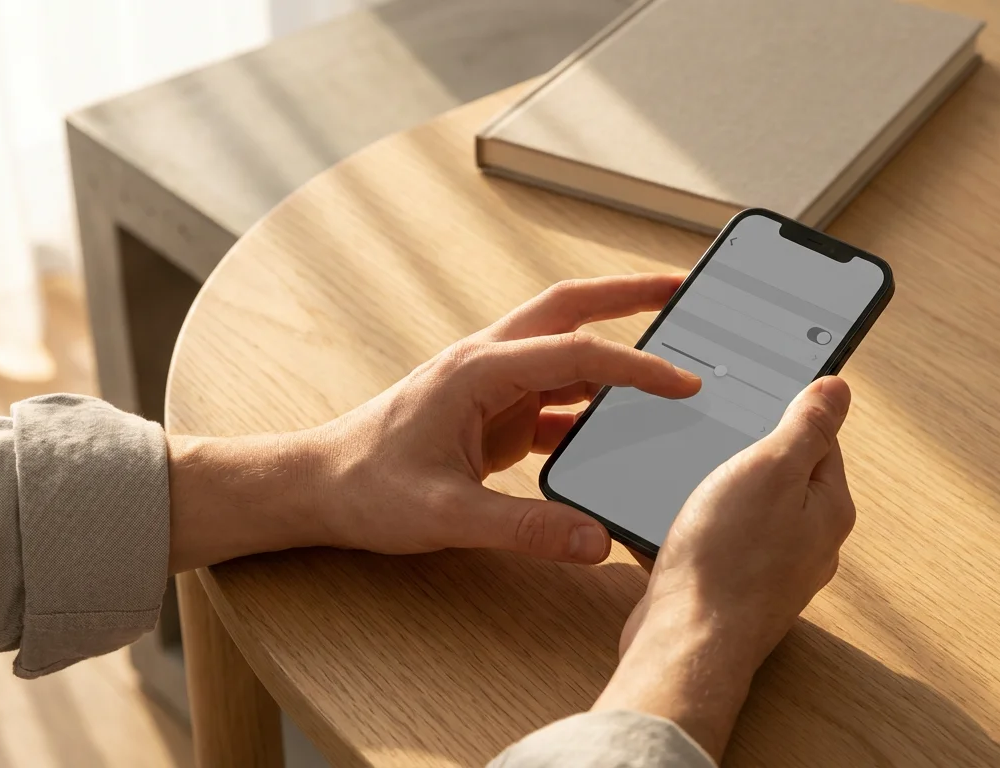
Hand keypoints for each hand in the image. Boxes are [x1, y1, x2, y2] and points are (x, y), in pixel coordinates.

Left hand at [166, 275, 700, 571]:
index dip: (638, 366)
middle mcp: (488, 362)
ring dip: (613, 349)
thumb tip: (595, 539)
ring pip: (565, 352)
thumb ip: (524, 528)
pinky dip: (591, 404)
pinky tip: (618, 427)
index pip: (577, 353)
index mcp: (480, 369)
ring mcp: (489, 386)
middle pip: (570, 310)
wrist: (314, 488)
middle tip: (680, 286)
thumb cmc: (364, 488)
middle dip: (628, 295)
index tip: (685, 383)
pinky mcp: (490, 414)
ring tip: (666, 357)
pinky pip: (553, 399)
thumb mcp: (445, 515)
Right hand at [593, 376, 855, 759]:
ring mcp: (773, 569)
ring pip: (748, 509)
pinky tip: (675, 525)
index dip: (784, 415)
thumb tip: (838, 389)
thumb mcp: (771, 468)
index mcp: (828, 508)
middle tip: (714, 444)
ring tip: (692, 487)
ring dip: (718, 492)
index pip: (820, 440)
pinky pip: (721, 542)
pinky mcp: (735, 588)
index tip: (752, 401)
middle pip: (783, 475)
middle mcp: (810, 541)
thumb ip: (807, 426)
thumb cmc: (728, 560)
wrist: (685, 642)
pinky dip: (699, 528)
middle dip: (747, 456)